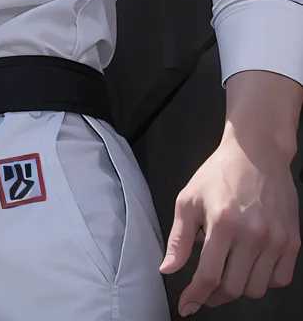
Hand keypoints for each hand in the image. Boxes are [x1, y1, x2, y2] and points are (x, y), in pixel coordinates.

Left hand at [159, 132, 299, 315]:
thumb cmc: (219, 173)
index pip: (209, 275)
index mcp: (223, 223)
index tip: (186, 306)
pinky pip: (279, 279)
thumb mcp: (189, 199)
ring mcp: (276, 239)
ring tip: (227, 269)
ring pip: (256, 288)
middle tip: (205, 289)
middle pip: (233, 288)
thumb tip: (167, 270)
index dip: (195, 296)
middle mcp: (253, 234)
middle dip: (214, 295)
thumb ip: (179, 238)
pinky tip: (250, 264)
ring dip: (238, 287)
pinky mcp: (292, 240)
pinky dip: (263, 280)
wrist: (257, 152)